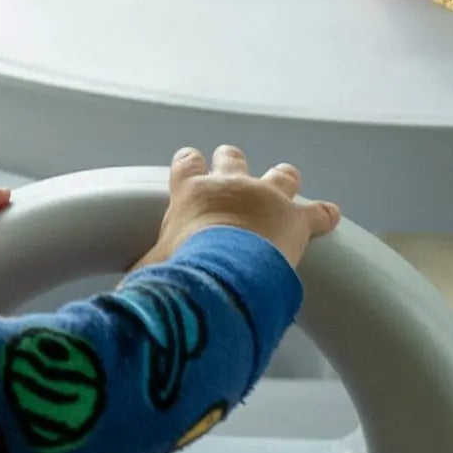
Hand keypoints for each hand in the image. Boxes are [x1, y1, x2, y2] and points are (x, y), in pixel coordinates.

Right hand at [139, 145, 339, 271]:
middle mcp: (230, 185)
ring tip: (285, 179)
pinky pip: (318, 211)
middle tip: (232, 168)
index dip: (189, 163)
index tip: (190, 163)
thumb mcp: (151, 268)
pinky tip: (330, 217)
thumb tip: (123, 293)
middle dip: (233, 162)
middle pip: (233, 159)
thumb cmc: (180, 269)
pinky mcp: (296, 218)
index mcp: (192, 193)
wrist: (225, 271)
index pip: (186, 164)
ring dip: (283, 178)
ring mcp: (267, 197)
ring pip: (281, 174)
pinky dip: (324, 214)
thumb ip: (144, 272)